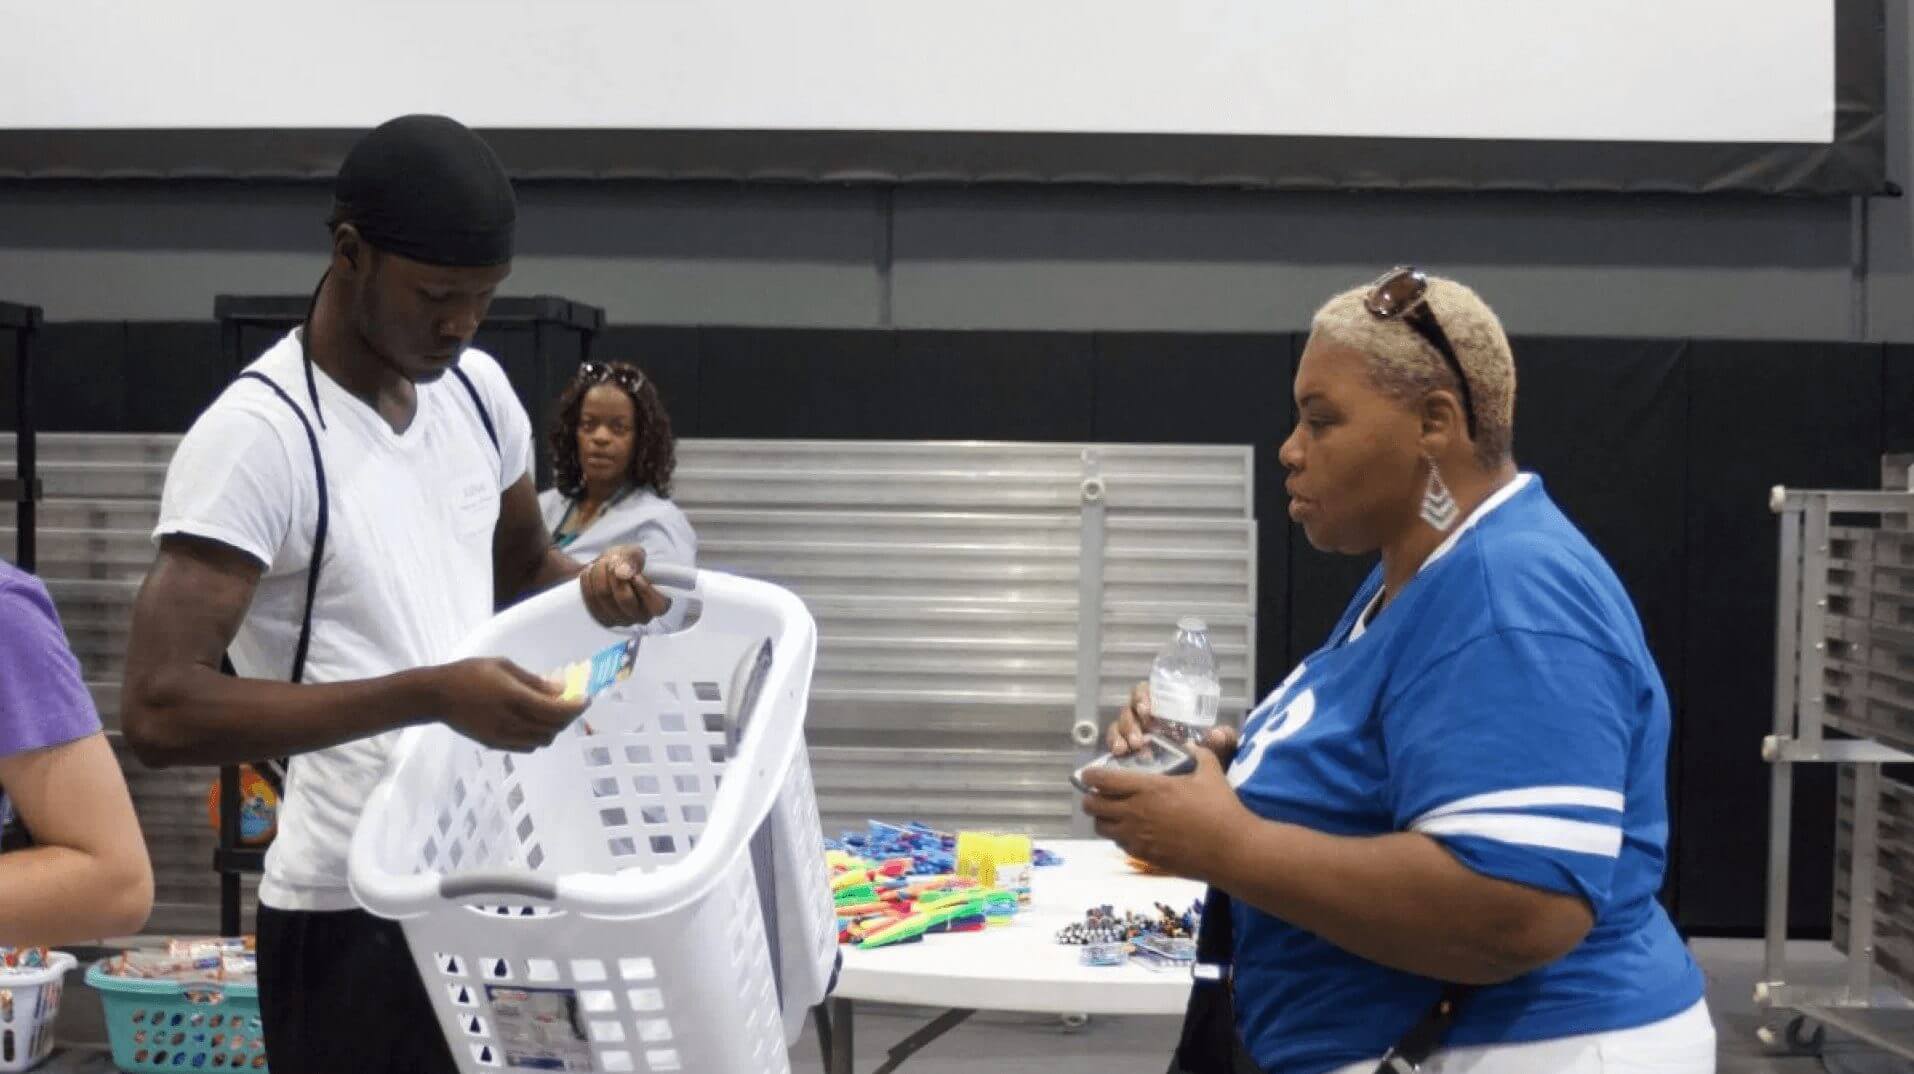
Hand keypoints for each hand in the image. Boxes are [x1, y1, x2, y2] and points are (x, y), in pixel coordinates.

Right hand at [430, 658, 588, 752]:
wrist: (437, 696)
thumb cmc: (469, 673)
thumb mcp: (503, 666)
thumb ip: (533, 681)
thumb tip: (560, 690)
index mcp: (514, 698)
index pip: (557, 709)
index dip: (577, 706)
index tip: (587, 698)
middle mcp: (512, 721)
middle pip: (554, 727)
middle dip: (569, 716)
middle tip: (573, 703)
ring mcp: (503, 736)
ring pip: (543, 740)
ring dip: (555, 728)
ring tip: (554, 713)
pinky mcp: (495, 744)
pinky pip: (527, 747)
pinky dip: (539, 737)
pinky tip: (535, 723)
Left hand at [581, 545, 671, 626]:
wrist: (605, 569)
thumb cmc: (626, 563)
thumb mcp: (633, 554)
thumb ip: (632, 561)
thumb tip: (623, 573)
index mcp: (657, 603)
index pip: (658, 606)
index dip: (646, 591)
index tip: (636, 575)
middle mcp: (641, 616)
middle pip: (625, 599)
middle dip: (615, 575)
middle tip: (611, 561)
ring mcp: (621, 620)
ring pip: (605, 597)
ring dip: (599, 575)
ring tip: (600, 563)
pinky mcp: (603, 619)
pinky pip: (590, 601)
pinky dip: (588, 583)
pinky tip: (589, 572)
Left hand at [1079, 744, 1248, 881]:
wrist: (1230, 850)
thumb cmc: (1221, 808)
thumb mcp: (1210, 771)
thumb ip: (1197, 753)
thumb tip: (1189, 744)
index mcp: (1148, 788)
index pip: (1103, 780)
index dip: (1090, 776)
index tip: (1088, 774)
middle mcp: (1136, 812)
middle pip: (1094, 806)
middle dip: (1091, 797)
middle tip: (1097, 794)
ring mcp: (1138, 837)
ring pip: (1102, 828)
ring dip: (1102, 818)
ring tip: (1112, 812)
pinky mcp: (1145, 855)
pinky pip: (1119, 844)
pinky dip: (1118, 836)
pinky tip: (1132, 830)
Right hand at [1107, 681, 1239, 762]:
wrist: (1202, 783)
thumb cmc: (1208, 756)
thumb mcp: (1220, 747)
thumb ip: (1224, 740)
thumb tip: (1216, 734)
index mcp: (1166, 709)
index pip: (1148, 692)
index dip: (1143, 696)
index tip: (1147, 709)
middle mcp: (1147, 718)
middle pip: (1130, 709)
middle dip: (1131, 721)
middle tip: (1139, 738)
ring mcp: (1134, 733)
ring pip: (1119, 725)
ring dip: (1121, 734)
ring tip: (1128, 749)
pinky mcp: (1127, 751)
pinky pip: (1114, 742)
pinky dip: (1113, 745)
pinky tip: (1119, 755)